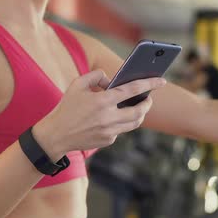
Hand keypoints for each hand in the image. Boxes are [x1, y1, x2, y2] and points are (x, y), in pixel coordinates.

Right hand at [33, 70, 166, 160]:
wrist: (55, 135)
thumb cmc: (66, 107)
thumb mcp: (77, 84)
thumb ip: (96, 76)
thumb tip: (110, 81)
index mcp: (102, 100)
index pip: (132, 90)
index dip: (149, 84)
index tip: (161, 81)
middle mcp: (108, 117)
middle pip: (139, 111)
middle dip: (148, 104)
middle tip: (149, 98)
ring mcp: (109, 131)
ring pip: (134, 123)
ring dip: (139, 114)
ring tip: (139, 107)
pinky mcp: (107, 140)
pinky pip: (120, 130)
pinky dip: (120, 122)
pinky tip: (115, 118)